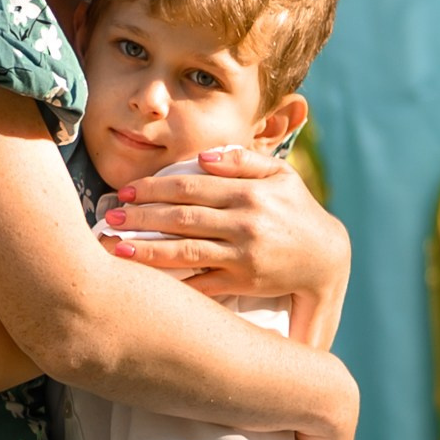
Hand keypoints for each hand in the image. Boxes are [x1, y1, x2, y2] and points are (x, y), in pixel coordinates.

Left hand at [95, 146, 350, 302]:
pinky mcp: (244, 282)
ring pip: (185, 251)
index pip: (190, 187)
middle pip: (181, 218)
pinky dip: (174, 281)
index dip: (154, 188)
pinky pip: (202, 282)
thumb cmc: (298, 211)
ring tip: (116, 247)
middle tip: (111, 218)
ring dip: (147, 249)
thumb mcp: (280, 176)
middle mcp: (245, 223)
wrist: (328, 258)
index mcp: (249, 193)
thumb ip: (243, 162)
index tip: (126, 191)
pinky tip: (147, 279)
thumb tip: (202, 156)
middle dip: (141, 217)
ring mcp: (243, 255)